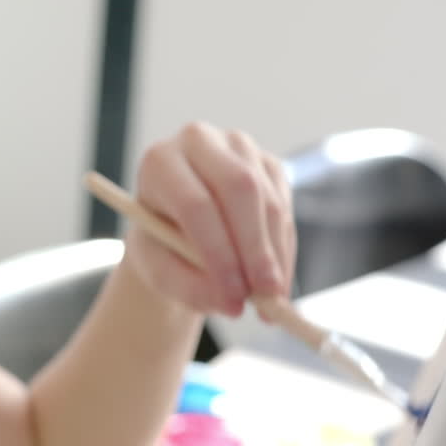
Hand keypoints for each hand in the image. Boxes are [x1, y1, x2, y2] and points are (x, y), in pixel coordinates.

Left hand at [123, 122, 295, 316]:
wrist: (173, 225)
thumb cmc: (160, 246)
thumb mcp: (159, 271)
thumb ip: (188, 286)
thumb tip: (232, 303)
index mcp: (159, 162)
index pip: (195, 204)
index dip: (218, 253)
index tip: (233, 297)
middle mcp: (199, 141)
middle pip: (240, 189)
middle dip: (256, 250)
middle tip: (265, 297)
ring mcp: (238, 147)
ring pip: (269, 201)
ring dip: (275, 255)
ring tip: (270, 300)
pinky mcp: (268, 163)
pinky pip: (286, 209)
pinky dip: (284, 250)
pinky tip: (276, 281)